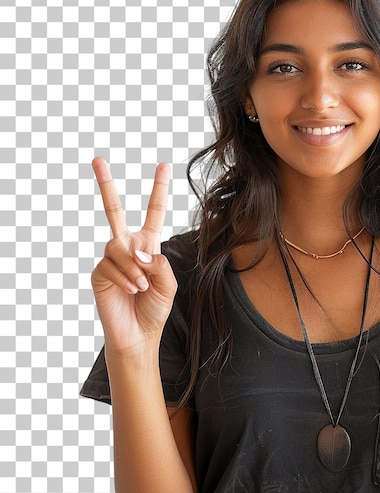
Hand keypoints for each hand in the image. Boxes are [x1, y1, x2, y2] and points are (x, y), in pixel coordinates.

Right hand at [91, 158, 177, 355]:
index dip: (159, 190)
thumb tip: (139, 250)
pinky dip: (126, 278)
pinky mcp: (99, 272)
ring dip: (135, 268)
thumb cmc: (155, 308)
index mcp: (148, 244)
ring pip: (119, 246)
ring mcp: (111, 258)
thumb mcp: (168, 284)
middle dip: (105, 184)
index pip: (154, 212)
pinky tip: (132, 290)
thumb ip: (160, 264)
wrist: (138, 333)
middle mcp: (128, 246)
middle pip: (115, 210)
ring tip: (142, 287)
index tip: (163, 166)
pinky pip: (112, 265)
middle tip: (97, 159)